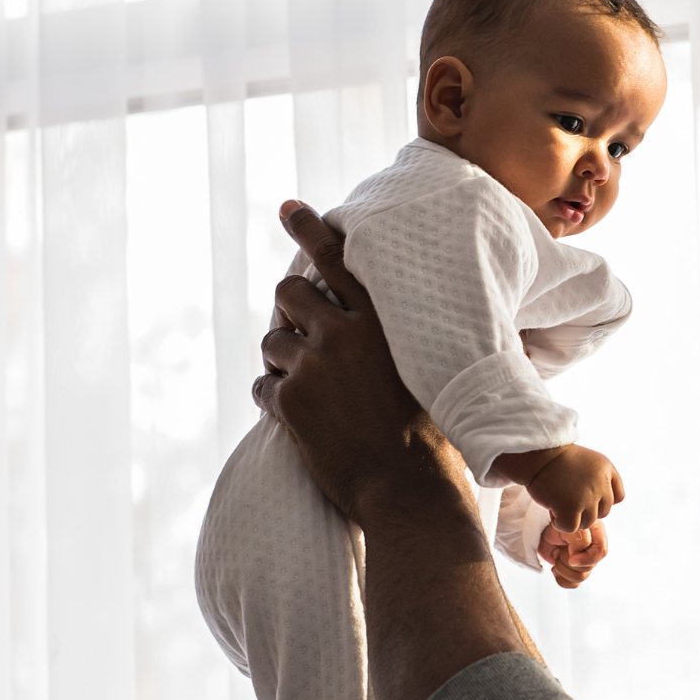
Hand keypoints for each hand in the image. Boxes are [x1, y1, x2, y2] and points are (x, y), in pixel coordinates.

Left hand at [252, 202, 464, 526]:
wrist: (412, 493)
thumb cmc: (436, 439)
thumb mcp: (434, 372)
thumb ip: (408, 341)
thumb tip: (398, 329)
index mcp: (383, 320)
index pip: (339, 258)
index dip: (311, 228)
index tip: (290, 206)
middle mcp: (344, 334)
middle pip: (289, 293)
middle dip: (288, 310)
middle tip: (297, 331)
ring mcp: (313, 367)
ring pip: (272, 341)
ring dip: (281, 360)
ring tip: (304, 386)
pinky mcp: (289, 404)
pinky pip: (263, 388)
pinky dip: (273, 400)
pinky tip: (295, 419)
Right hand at [524, 444, 623, 534]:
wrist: (538, 455)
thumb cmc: (557, 459)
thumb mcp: (588, 461)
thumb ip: (600, 479)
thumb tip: (603, 502)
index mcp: (606, 469)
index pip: (617, 497)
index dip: (601, 501)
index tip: (585, 495)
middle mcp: (600, 484)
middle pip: (603, 512)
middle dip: (586, 510)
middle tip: (568, 499)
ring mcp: (587, 498)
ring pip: (587, 522)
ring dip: (573, 518)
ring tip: (559, 504)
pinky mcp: (570, 508)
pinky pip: (572, 527)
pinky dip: (561, 524)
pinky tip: (553, 512)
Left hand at [537, 521, 607, 588]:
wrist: (542, 530)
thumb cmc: (558, 524)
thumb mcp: (570, 527)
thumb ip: (579, 540)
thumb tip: (577, 558)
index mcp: (597, 535)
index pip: (601, 552)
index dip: (586, 559)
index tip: (571, 558)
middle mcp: (592, 550)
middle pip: (588, 567)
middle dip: (568, 561)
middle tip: (559, 550)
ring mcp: (583, 561)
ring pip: (580, 577)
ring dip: (563, 568)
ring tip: (556, 556)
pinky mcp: (574, 570)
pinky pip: (573, 584)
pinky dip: (562, 579)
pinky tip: (555, 569)